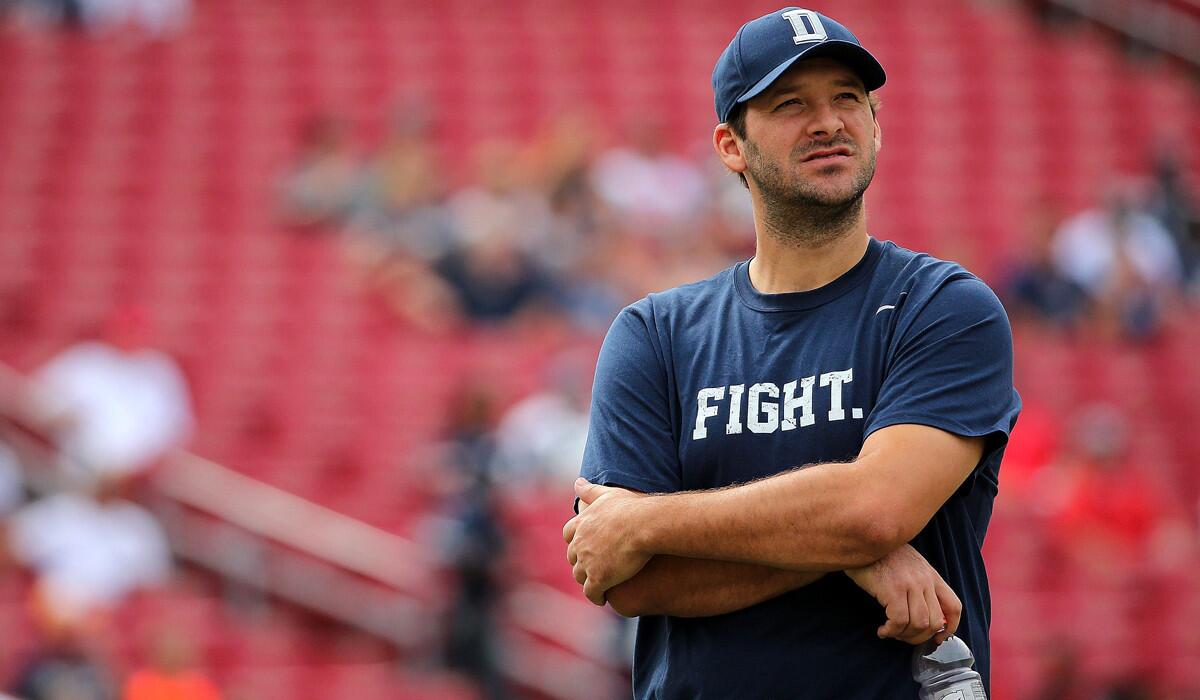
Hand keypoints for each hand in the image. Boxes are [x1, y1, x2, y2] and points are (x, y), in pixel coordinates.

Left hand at [563, 479, 651, 605]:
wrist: (644, 525)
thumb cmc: (632, 508)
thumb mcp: (609, 494)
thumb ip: (591, 490)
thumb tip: (577, 482)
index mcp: (581, 524)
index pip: (569, 534)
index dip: (577, 540)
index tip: (585, 544)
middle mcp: (579, 543)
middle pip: (573, 557)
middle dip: (580, 561)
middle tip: (592, 566)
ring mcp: (587, 562)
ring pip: (580, 576)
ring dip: (587, 580)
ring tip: (598, 584)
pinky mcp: (599, 579)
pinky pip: (592, 593)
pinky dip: (596, 596)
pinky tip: (603, 598)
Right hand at [844, 544, 959, 644]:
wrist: (863, 537)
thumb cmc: (881, 554)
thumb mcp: (908, 565)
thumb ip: (919, 584)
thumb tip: (925, 615)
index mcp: (931, 575)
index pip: (954, 606)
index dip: (949, 628)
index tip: (937, 638)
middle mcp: (924, 580)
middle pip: (935, 622)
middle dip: (920, 637)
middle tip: (904, 637)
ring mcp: (910, 584)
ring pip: (918, 624)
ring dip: (904, 636)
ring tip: (891, 632)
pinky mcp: (893, 589)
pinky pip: (899, 621)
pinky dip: (891, 631)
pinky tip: (882, 630)